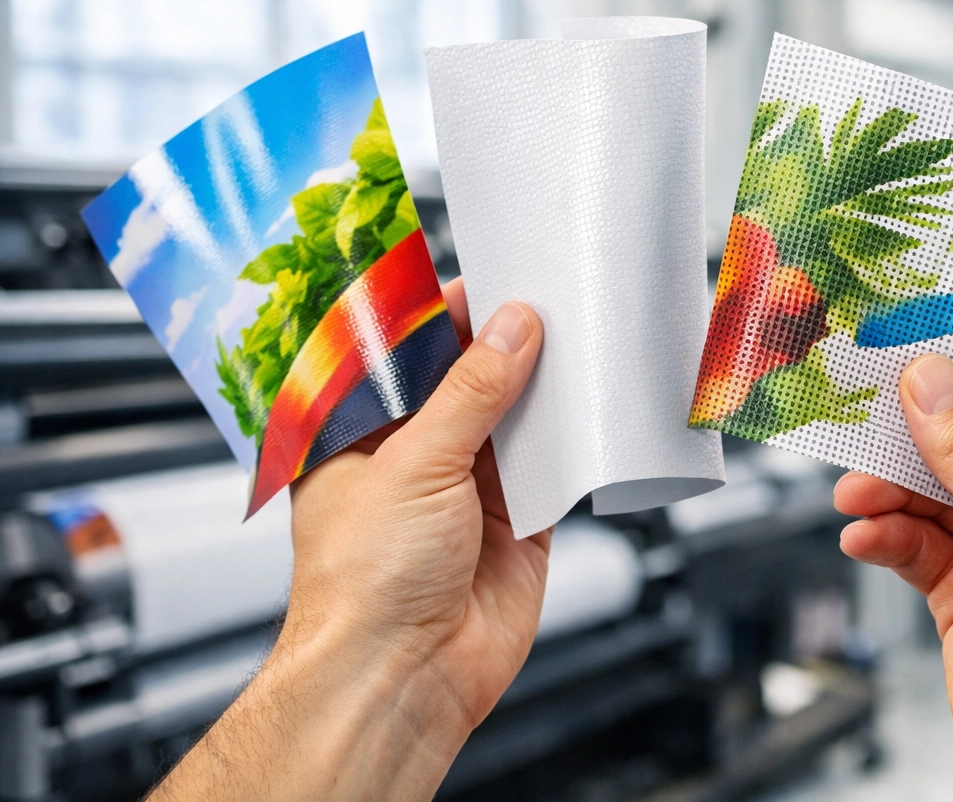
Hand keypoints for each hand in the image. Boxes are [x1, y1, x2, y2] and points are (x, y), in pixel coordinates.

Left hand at [151, 279, 546, 801]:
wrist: (402, 677)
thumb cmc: (361, 585)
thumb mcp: (414, 461)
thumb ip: (472, 392)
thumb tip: (511, 330)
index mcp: (363, 434)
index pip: (408, 355)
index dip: (447, 315)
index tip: (493, 277)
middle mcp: (415, 457)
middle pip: (470, 382)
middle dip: (508, 347)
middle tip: (548, 300)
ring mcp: (468, 491)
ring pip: (517, 420)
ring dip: (546, 391)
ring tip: (578, 342)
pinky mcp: (518, 526)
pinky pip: (555, 470)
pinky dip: (575, 444)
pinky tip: (590, 412)